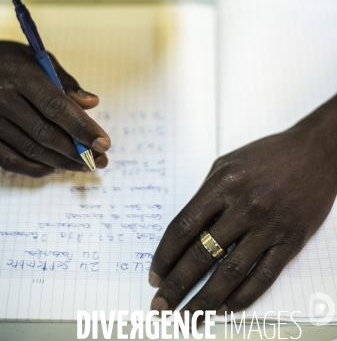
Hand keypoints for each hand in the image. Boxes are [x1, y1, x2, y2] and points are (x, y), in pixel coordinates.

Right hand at [0, 30, 109, 176]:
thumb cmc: (8, 61)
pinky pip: (9, 160)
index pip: (54, 105)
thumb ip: (65, 83)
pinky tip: (55, 166)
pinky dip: (35, 167)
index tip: (103, 142)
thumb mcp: (38, 59)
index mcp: (16, 73)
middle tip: (100, 158)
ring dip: (61, 161)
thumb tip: (91, 104)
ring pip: (30, 149)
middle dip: (76, 149)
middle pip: (44, 132)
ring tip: (84, 164)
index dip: (81, 127)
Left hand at [149, 99, 336, 316]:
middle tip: (161, 306)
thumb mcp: (228, 164)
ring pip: (230, 272)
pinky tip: (225, 308)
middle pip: (202, 253)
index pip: (184, 227)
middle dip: (177, 284)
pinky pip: (263, 277)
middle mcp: (244, 205)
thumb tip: (188, 234)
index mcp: (223, 183)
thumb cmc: (268, 156)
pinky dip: (242, 297)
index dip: (165, 256)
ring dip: (205, 299)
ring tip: (188, 317)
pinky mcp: (291, 240)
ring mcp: (269, 225)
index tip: (155, 275)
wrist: (315, 152)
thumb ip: (207, 195)